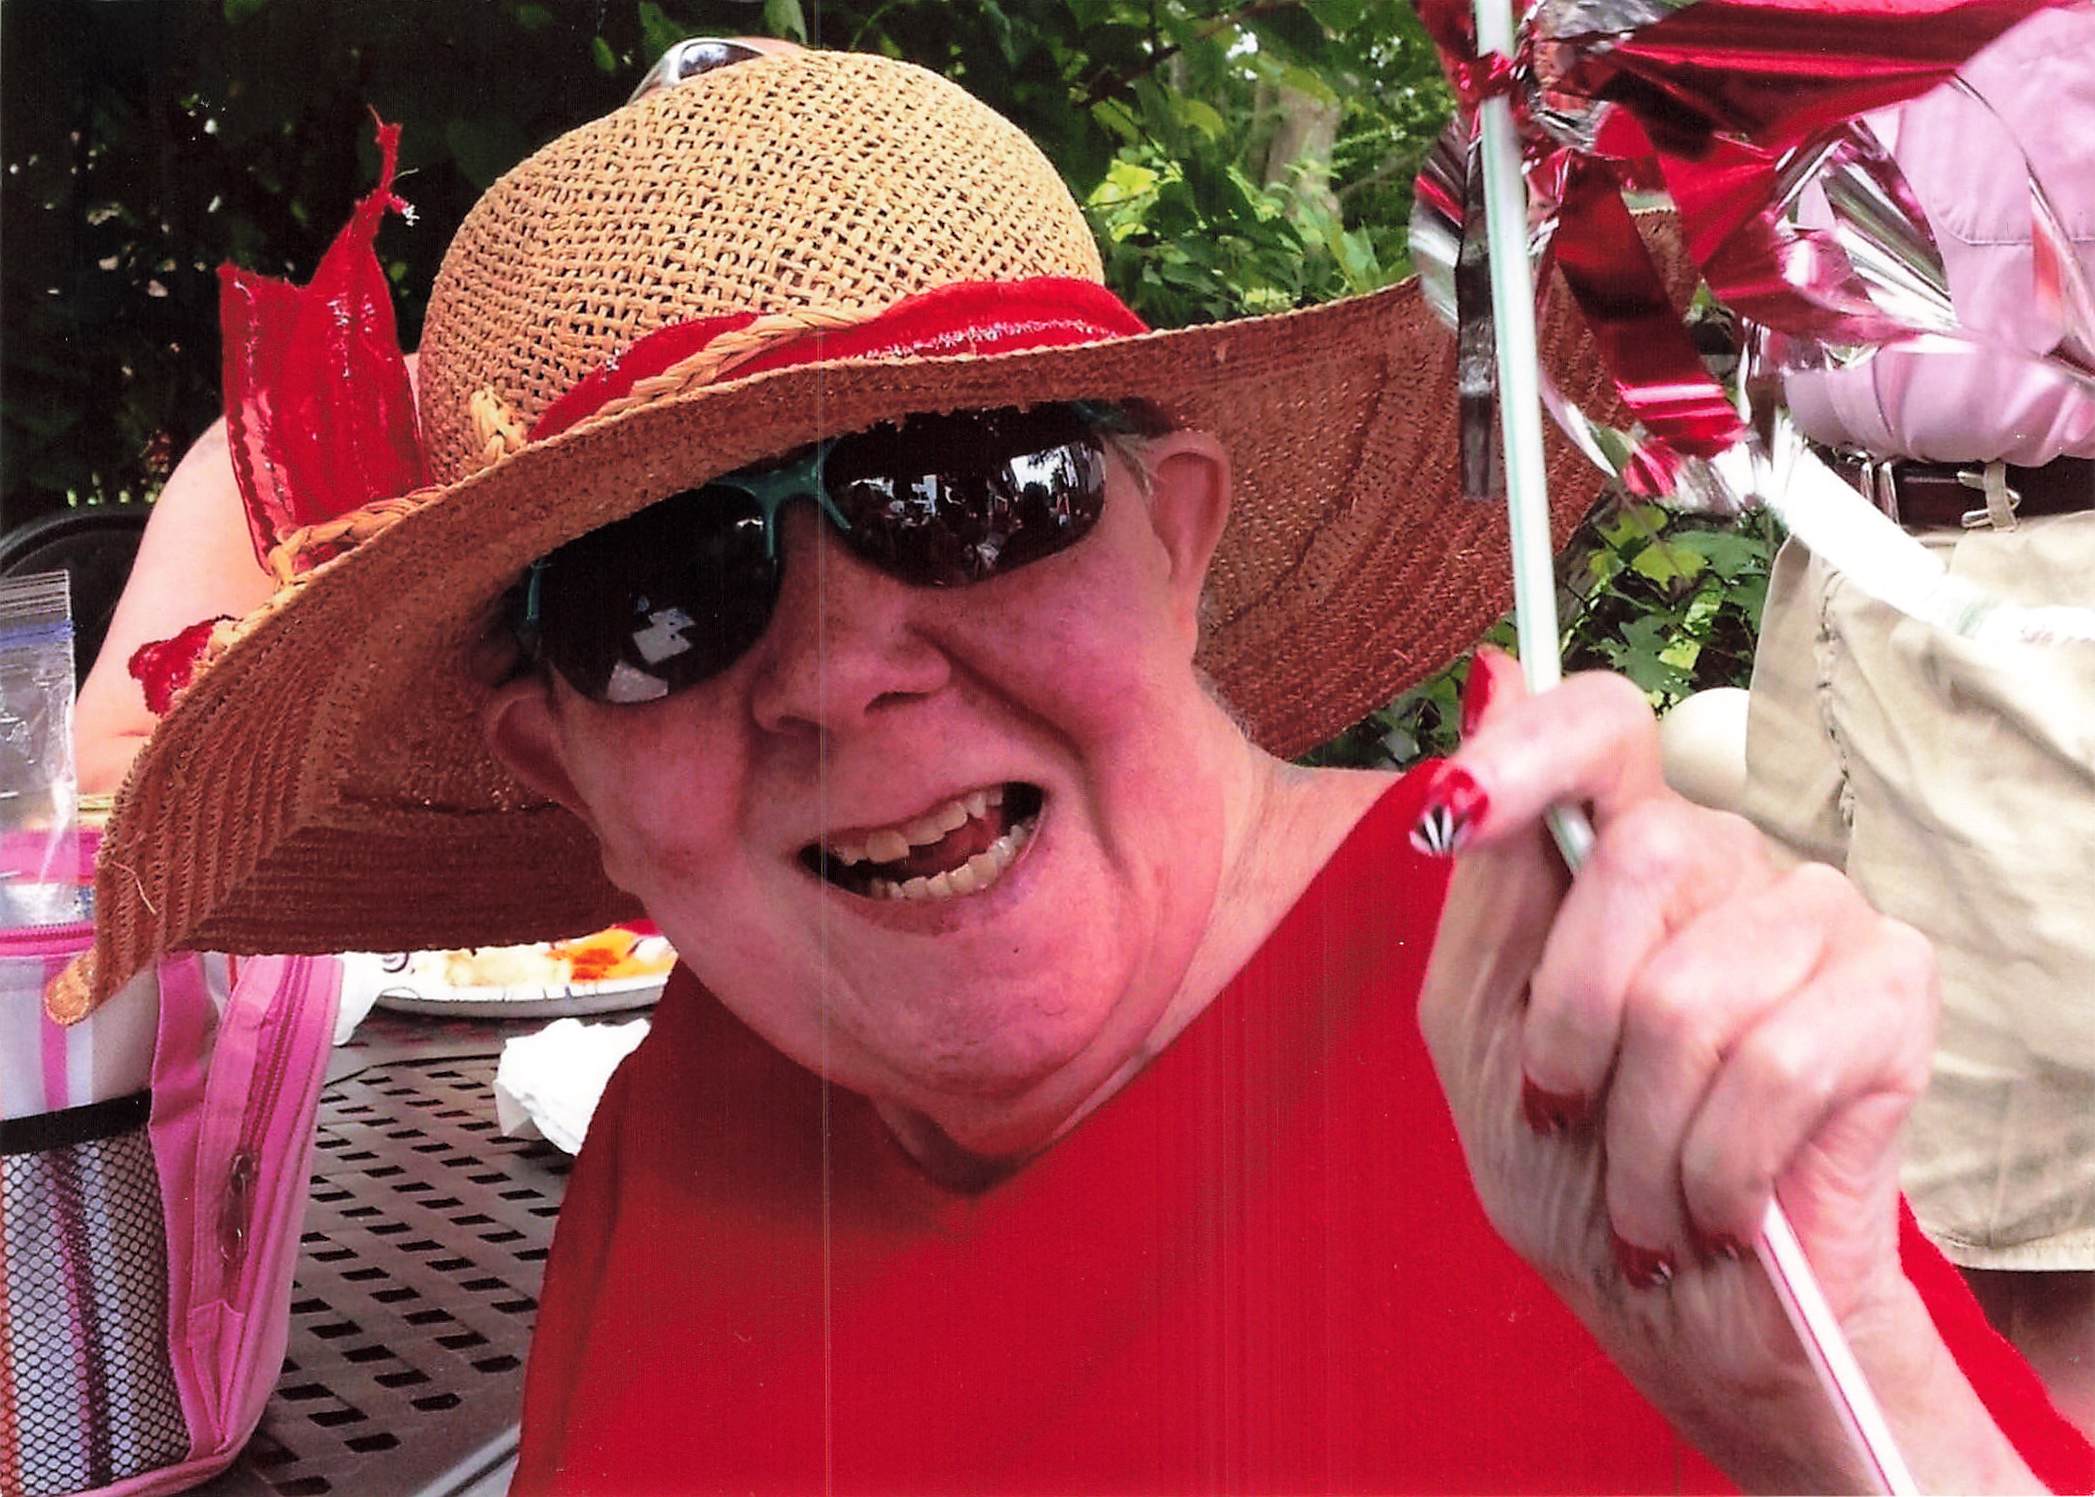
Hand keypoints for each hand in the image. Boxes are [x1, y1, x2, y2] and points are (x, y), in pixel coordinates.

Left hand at [1416, 649, 1950, 1487]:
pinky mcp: (1893, 992)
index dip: (1529, 744)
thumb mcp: (1477, 1029)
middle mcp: (1725, 856)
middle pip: (1632, 861)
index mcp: (1616, 852)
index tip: (1458, 808)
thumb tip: (1488, 677)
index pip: (1598, 725)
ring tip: (1646, 1187)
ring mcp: (1818, 914)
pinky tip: (1718, 1199)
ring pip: (1689, 994)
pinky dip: (1717, 1165)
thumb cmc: (1569, 1167)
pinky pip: (1773, 1067)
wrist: (1681, 1310)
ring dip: (1641, 1134)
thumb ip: (1484, 879)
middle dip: (1572, 1029)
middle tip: (1573, 1110)